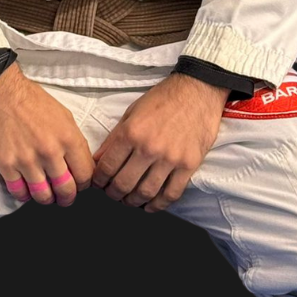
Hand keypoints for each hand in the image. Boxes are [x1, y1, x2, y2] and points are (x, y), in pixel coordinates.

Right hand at [0, 63, 94, 206]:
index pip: (85, 175)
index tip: (79, 184)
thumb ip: (73, 141)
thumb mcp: (64, 115)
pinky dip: (24, 195)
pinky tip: (26, 188)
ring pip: (43, 196)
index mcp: (67, 137)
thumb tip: (79, 165)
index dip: (84, 184)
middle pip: (66, 191)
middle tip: (64, 196)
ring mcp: (26, 160)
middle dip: (67, 197)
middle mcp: (49, 151)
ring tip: (45, 193)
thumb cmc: (32, 100)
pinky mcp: (5, 164)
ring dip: (46, 198)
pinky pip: (19, 193)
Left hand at [92, 73, 227, 212]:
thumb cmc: (163, 99)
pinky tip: (150, 205)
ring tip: (129, 200)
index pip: (108, 167)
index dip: (99, 180)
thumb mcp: (132, 112)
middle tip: (112, 194)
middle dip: (113, 194)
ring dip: (133, 201)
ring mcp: (170, 158)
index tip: (99, 184)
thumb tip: (99, 160)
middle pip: (124, 184)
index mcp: (132, 132)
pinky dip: (158, 205)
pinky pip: (171, 194)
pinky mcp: (188, 165)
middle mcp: (149, 148)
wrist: (197, 91)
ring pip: (146, 193)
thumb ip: (115, 137)